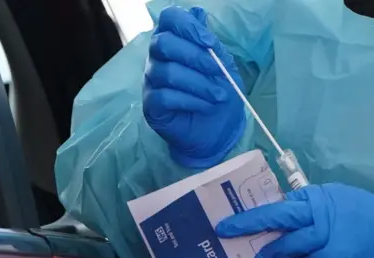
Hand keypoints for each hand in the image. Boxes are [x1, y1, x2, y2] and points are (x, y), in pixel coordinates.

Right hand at [143, 6, 245, 168]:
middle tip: (219, 71)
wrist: (218, 129)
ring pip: (167, 73)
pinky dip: (190, 100)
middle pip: (163, 44)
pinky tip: (204, 106)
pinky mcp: (151, 105)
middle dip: (195, 57)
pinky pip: (164, 96)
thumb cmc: (218, 93)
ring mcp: (151, 81)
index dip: (188, 26)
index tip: (209, 43)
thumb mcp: (223, 64)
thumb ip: (209, 41)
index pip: (169, 18)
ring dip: (199, 83)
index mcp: (174, 40)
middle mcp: (157, 57)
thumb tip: (197, 12)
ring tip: (219, 95)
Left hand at [216, 183, 373, 257]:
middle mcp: (320, 208)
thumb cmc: (369, 221)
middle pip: (278, 213)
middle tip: (225, 229)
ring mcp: (329, 230)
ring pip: (289, 240)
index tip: (235, 216)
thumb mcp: (339, 204)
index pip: (281, 200)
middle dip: (248, 222)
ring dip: (269, 254)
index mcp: (319, 195)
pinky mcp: (337, 253)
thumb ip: (313, 210)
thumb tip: (284, 223)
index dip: (256, 209)